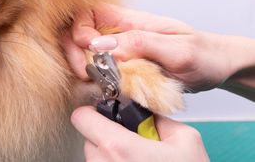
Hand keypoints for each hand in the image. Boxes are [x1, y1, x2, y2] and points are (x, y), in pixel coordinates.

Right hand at [63, 4, 251, 92]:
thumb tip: (100, 44)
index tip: (88, 49)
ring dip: (80, 67)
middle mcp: (118, 33)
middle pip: (77, 32)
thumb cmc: (202, 53)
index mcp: (129, 19)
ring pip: (82, 52)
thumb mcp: (177, 49)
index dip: (79, 29)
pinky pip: (96, 69)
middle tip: (84, 72)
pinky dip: (92, 79)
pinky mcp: (120, 68)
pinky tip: (101, 88)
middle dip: (73, 51)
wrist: (216, 68)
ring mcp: (118, 51)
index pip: (87, 12)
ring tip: (94, 81)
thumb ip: (140, 43)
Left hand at [71, 106, 208, 161]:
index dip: (93, 113)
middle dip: (106, 137)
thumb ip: (159, 118)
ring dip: (110, 157)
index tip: (107, 115)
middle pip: (89, 140)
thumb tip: (144, 111)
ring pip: (94, 159)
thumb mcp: (186, 141)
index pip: (81, 117)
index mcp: (118, 147)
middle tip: (133, 145)